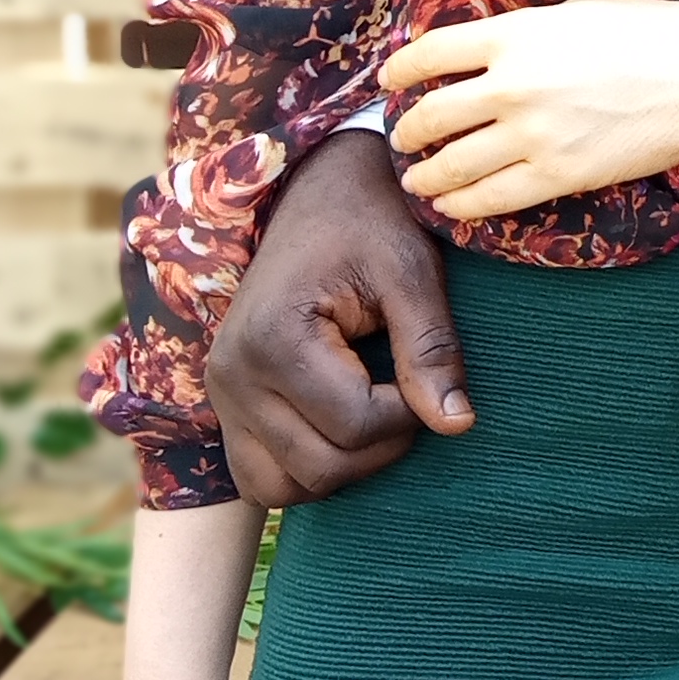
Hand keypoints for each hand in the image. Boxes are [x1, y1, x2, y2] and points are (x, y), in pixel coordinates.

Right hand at [211, 126, 470, 508]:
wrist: (318, 191)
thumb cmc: (370, 223)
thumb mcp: (411, 271)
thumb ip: (433, 348)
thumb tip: (458, 424)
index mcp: (274, 338)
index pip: (356, 426)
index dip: (409, 414)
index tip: (426, 372)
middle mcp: (232, 375)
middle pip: (320, 467)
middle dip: (380, 448)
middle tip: (406, 395)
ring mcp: (220, 395)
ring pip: (282, 488)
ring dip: (341, 468)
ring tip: (372, 414)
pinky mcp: (224, 406)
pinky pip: (259, 478)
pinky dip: (304, 469)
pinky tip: (339, 427)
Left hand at [384, 0, 678, 219]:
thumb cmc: (650, 35)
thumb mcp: (574, 16)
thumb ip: (524, 36)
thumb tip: (487, 55)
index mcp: (514, 34)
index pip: (430, 53)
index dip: (399, 72)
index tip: (390, 82)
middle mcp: (511, 84)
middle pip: (432, 115)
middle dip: (406, 132)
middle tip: (401, 140)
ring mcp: (532, 134)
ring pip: (452, 164)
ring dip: (425, 175)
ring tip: (417, 180)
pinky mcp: (558, 175)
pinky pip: (491, 198)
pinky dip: (461, 205)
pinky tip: (451, 205)